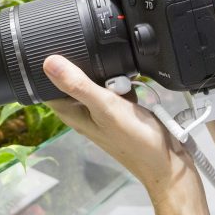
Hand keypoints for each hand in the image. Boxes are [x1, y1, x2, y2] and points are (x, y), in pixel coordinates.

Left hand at [43, 55, 202, 205]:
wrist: (166, 161)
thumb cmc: (135, 139)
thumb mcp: (105, 107)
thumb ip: (78, 85)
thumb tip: (48, 62)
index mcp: (70, 112)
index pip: (48, 83)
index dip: (53, 65)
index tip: (67, 53)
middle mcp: (81, 111)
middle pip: (74, 77)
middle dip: (89, 68)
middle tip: (107, 77)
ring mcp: (100, 110)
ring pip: (97, 80)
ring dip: (110, 76)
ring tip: (123, 86)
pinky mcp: (117, 108)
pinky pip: (114, 87)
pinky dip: (123, 84)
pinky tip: (132, 89)